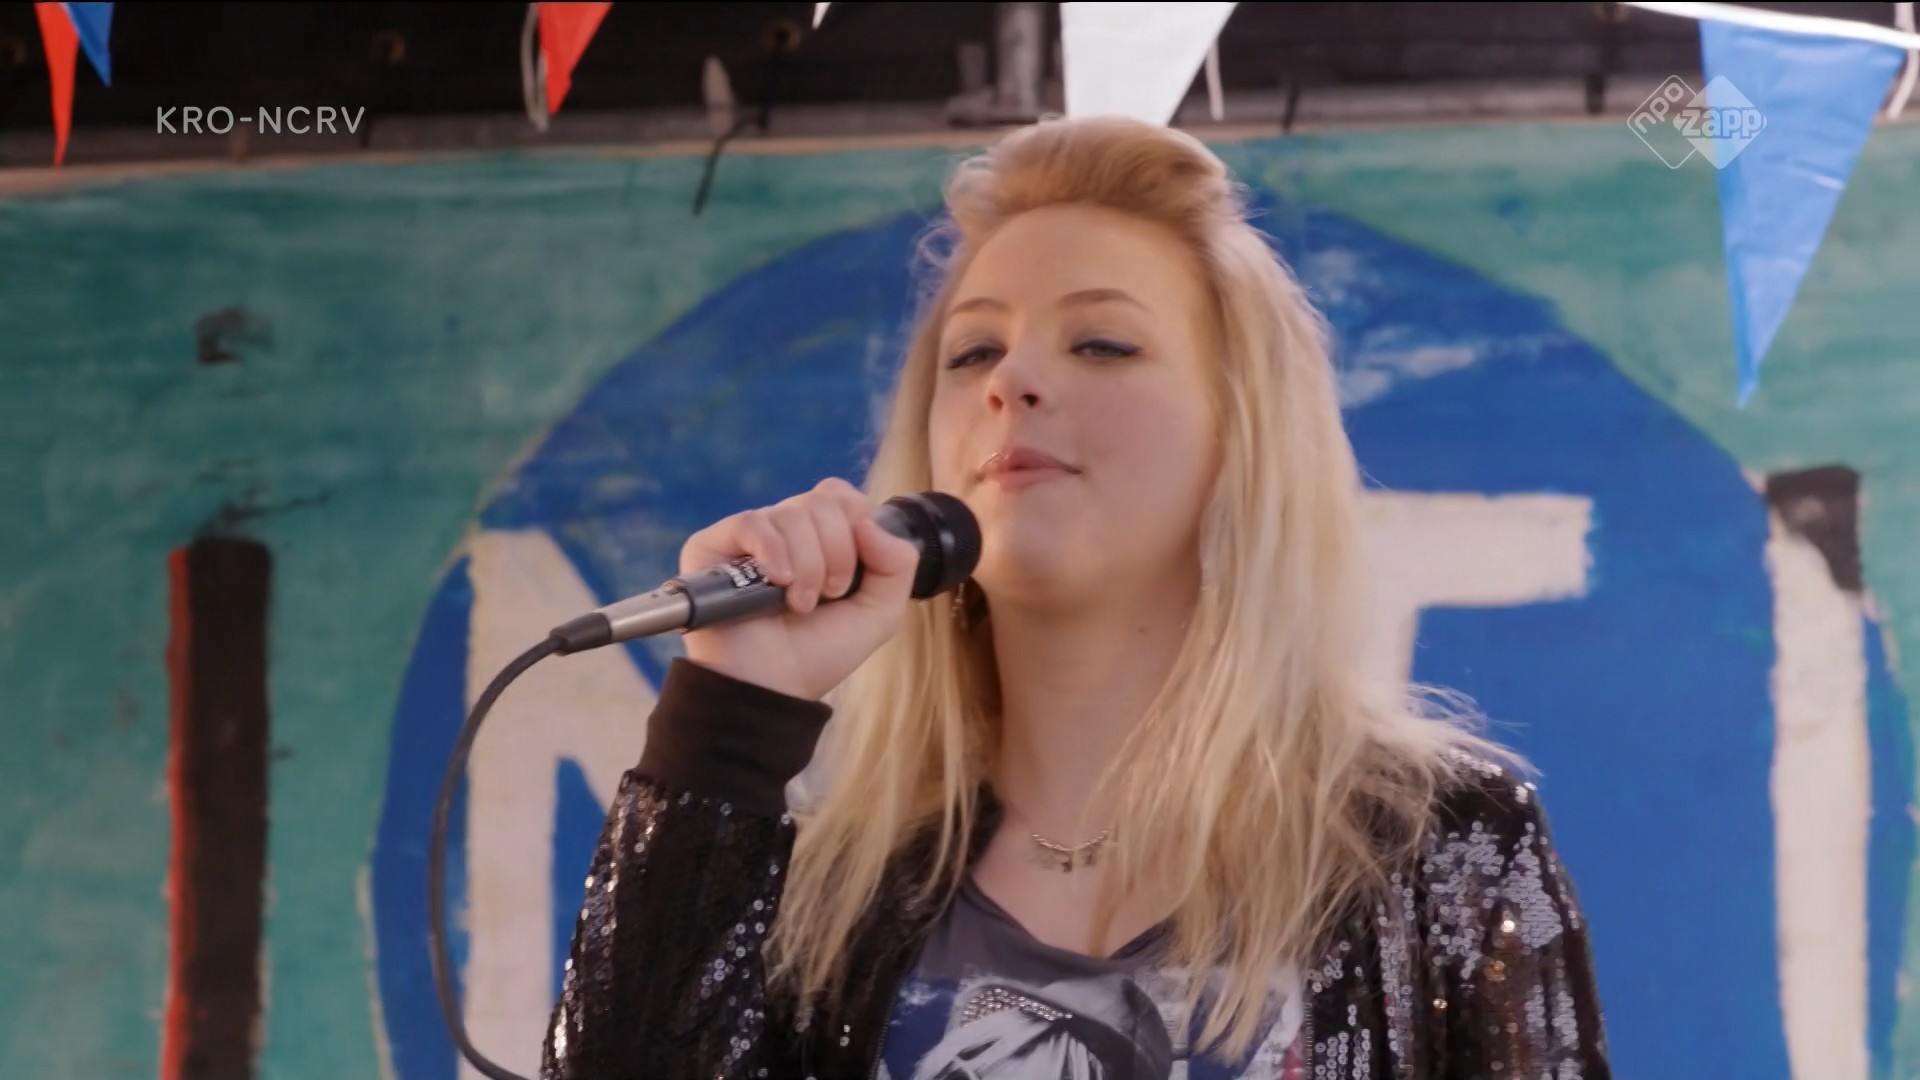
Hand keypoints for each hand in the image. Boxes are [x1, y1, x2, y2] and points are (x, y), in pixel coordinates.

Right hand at [678, 478, 923, 700]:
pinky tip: (778, 584)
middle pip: (823, 500)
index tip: (853, 575)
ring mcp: (748, 537)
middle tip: (828, 595)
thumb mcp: (880, 612)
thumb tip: (869, 521)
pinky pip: (752, 523)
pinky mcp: (711, 546)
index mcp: (818, 537)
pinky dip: (774, 552)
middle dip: (838, 552)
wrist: (773, 688)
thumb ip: (898, 563)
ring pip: (792, 513)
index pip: (840, 495)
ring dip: (808, 566)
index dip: (857, 525)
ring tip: (799, 605)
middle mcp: (782, 530)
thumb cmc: (819, 653)